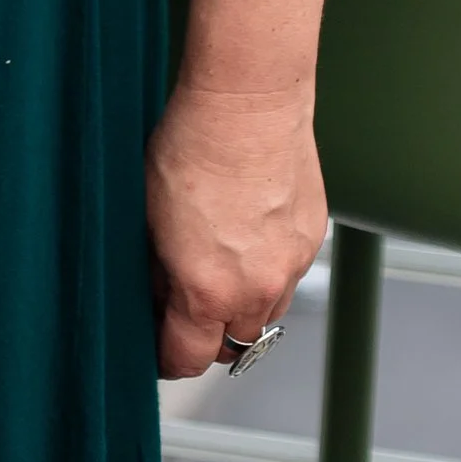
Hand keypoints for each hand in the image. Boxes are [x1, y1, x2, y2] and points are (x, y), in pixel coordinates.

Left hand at [145, 78, 325, 378]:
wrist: (248, 101)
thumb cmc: (190, 145)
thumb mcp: (148, 214)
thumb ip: (157, 270)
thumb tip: (159, 299)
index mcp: (207, 290)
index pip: (188, 358)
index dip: (168, 359)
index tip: (159, 352)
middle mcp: (256, 289)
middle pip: (233, 344)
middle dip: (207, 334)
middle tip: (184, 305)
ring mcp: (290, 265)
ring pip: (265, 313)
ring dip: (242, 304)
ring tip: (217, 263)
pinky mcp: (312, 239)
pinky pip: (287, 272)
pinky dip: (267, 267)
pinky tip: (246, 230)